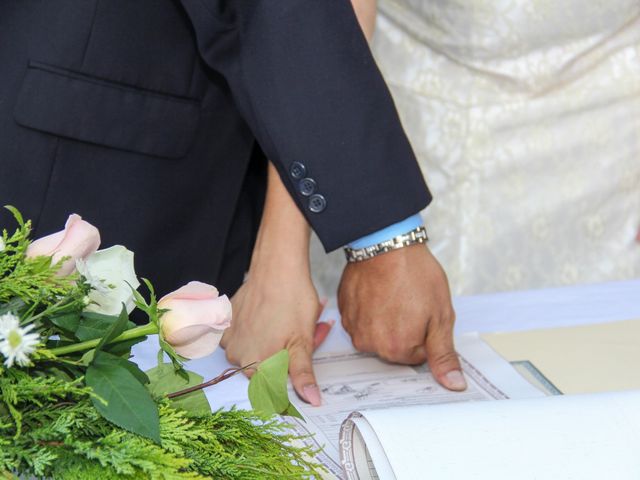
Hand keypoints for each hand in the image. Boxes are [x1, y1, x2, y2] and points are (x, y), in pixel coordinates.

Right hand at [221, 268, 331, 405]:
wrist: (276, 267)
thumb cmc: (292, 300)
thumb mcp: (303, 341)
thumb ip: (303, 375)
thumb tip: (312, 401)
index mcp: (257, 367)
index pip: (275, 388)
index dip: (294, 373)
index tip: (303, 354)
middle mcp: (238, 357)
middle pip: (267, 368)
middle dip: (288, 355)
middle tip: (307, 333)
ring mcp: (230, 339)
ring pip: (257, 351)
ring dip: (276, 342)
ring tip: (291, 322)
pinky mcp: (227, 323)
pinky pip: (245, 336)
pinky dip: (260, 330)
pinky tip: (273, 315)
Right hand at [338, 243, 465, 390]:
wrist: (386, 243)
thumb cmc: (415, 275)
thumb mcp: (441, 315)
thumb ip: (444, 354)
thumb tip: (453, 385)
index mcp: (397, 349)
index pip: (417, 356)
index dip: (425, 333)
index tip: (424, 313)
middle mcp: (370, 344)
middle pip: (395, 348)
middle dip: (405, 330)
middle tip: (409, 303)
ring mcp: (353, 327)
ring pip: (377, 334)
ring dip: (386, 320)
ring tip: (393, 295)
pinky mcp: (344, 311)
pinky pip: (361, 320)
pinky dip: (370, 309)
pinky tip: (378, 291)